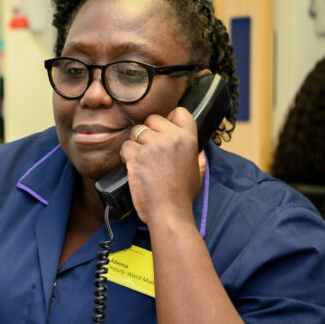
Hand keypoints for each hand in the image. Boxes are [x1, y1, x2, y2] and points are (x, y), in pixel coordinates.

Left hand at [119, 107, 203, 225]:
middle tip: (148, 149)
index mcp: (189, 139)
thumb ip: (196, 157)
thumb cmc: (182, 195)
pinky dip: (126, 156)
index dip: (169, 118)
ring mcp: (153, 146)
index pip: (179, 111)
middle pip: (152, 119)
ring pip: (136, 132)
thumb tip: (198, 151)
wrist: (169, 212)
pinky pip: (125, 146)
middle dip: (147, 132)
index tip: (163, 129)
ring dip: (135, 144)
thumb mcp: (197, 172)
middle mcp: (172, 138)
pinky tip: (133, 167)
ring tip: (141, 160)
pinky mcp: (137, 156)